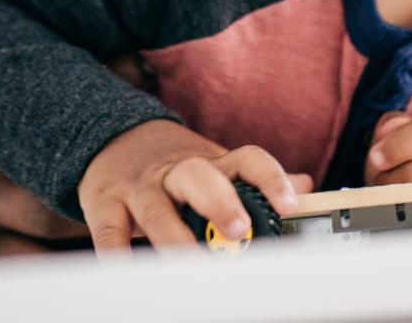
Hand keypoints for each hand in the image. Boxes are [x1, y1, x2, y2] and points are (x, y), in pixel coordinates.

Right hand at [78, 119, 312, 252]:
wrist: (116, 139)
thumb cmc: (177, 168)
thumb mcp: (217, 166)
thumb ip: (254, 180)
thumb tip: (306, 186)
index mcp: (211, 163)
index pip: (246, 159)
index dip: (270, 178)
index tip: (289, 205)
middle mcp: (176, 171)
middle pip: (199, 175)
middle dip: (219, 201)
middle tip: (238, 230)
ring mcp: (140, 186)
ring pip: (155, 206)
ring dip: (173, 235)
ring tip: (190, 261)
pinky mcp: (105, 203)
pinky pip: (110, 230)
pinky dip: (118, 253)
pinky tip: (131, 272)